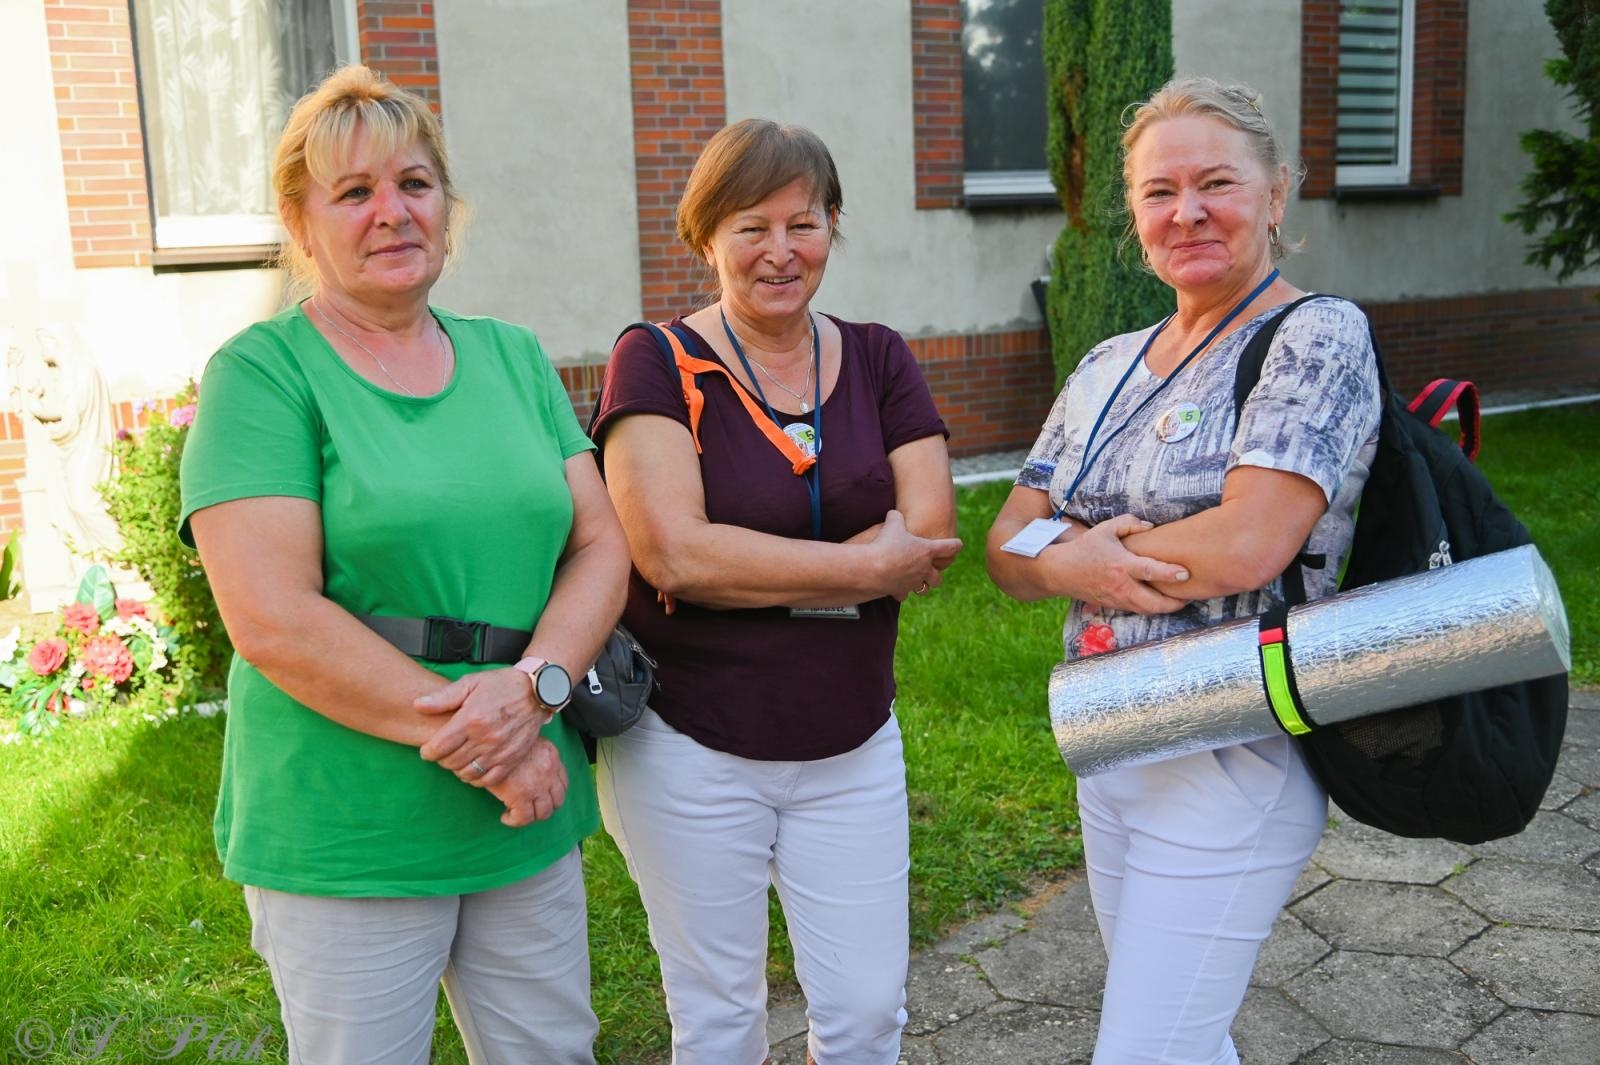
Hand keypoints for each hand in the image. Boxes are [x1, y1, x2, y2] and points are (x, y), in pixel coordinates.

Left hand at [415, 668, 551, 786]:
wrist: (537, 692)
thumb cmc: (502, 685)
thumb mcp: (471, 683)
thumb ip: (443, 697)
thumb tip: (418, 705)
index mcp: (470, 719)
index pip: (438, 747)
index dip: (427, 752)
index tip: (427, 750)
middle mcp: (484, 738)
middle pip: (450, 762)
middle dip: (441, 760)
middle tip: (442, 753)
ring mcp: (499, 751)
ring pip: (467, 773)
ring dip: (457, 769)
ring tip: (457, 760)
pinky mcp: (511, 759)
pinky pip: (488, 780)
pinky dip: (477, 779)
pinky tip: (473, 769)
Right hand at [486, 738, 568, 827]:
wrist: (488, 740)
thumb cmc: (501, 739)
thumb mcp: (525, 740)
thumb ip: (534, 753)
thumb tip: (529, 767)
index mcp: (552, 756)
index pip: (562, 783)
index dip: (552, 794)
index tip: (539, 796)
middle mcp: (550, 771)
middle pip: (557, 800)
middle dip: (544, 808)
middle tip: (529, 808)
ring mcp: (537, 785)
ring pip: (544, 812)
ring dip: (531, 816)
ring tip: (517, 814)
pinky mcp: (520, 796)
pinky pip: (524, 818)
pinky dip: (515, 821)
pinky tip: (505, 817)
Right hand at [870, 510, 963, 600]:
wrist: (872, 568)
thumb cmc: (885, 544)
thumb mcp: (892, 524)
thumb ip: (896, 517)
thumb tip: (894, 514)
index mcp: (927, 551)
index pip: (950, 548)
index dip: (955, 545)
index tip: (958, 544)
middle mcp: (924, 569)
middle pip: (938, 577)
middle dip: (936, 574)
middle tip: (930, 568)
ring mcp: (913, 582)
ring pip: (924, 589)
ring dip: (922, 585)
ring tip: (915, 580)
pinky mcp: (900, 591)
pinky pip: (904, 595)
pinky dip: (901, 591)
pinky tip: (895, 586)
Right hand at [1048, 514, 1188, 614]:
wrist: (1061, 571)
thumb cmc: (1085, 548)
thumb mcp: (1106, 528)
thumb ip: (1130, 523)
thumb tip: (1151, 527)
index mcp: (1121, 565)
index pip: (1150, 571)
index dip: (1169, 574)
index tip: (1186, 574)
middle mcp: (1121, 585)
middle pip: (1154, 603)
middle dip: (1176, 603)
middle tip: (1190, 595)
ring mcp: (1117, 599)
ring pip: (1148, 611)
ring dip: (1166, 608)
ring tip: (1180, 600)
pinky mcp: (1114, 606)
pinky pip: (1138, 610)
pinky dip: (1152, 608)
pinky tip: (1160, 601)